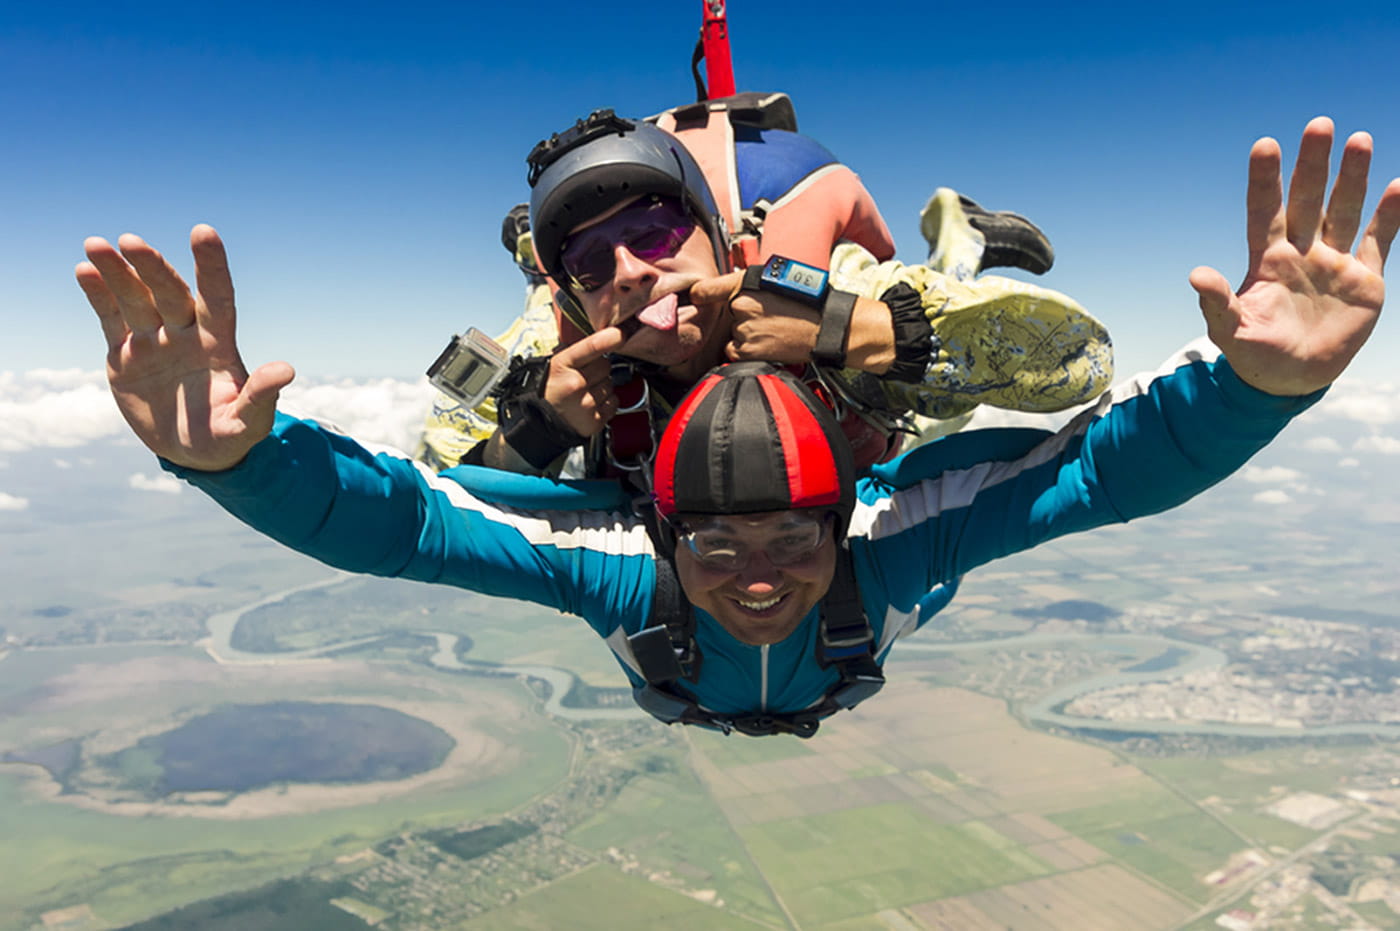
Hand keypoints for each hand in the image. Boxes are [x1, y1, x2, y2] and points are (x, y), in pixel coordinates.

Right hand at [75, 225, 293, 470]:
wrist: (192, 452)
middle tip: (132, 242)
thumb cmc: (228, 435)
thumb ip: (261, 397)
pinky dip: (98, 295)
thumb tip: (286, 370)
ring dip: (117, 272)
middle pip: (169, 293)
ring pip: (135, 298)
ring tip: (96, 246)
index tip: (203, 232)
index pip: (217, 298)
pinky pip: (111, 318)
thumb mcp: (247, 423)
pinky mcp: (126, 354)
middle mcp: (186, 334)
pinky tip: (85, 270)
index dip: (211, 267)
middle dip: (152, 268)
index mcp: (218, 345)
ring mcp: (154, 340)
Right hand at [541, 326, 628, 437]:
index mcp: (563, 365)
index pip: (593, 346)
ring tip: (584, 393)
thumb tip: (603, 336)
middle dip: (599, 368)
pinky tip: (590, 404)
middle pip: (606, 365)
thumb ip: (577, 351)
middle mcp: (575, 384)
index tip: (622, 333)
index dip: (611, 337)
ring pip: (611, 384)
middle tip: (584, 376)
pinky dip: (606, 403)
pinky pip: (614, 402)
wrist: (539, 422)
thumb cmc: (548, 390)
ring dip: (602, 386)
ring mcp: (586, 404)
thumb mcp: (555, 365)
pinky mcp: (595, 421)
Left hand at [689, 270, 895, 371]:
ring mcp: (743, 328)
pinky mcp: (748, 349)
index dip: (700, 294)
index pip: (709, 288)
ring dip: (746, 335)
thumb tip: (728, 294)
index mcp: (748, 283)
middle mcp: (742, 304)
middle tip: (769, 318)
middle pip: (728, 314)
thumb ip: (751, 287)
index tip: (695, 296)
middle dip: (742, 317)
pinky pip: (734, 351)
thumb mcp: (778, 284)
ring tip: (772, 332)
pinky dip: (746, 351)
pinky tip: (767, 344)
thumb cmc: (808, 305)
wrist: (826, 327)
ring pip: (732, 333)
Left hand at [1190, 116, 1399, 394]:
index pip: (1265, 210)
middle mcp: (1301, 251)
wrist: (1292, 379)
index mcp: (1266, 260)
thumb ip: (1217, 303)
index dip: (1265, 179)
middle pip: (1308, 199)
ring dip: (1352, 177)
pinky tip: (1398, 185)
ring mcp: (1334, 262)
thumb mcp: (1231, 331)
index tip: (1264, 145)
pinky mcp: (1364, 278)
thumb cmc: (1254, 354)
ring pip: (1344, 209)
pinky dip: (1390, 215)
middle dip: (1313, 164)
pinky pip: (1379, 240)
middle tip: (1319, 124)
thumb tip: (1196, 275)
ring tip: (1359, 140)